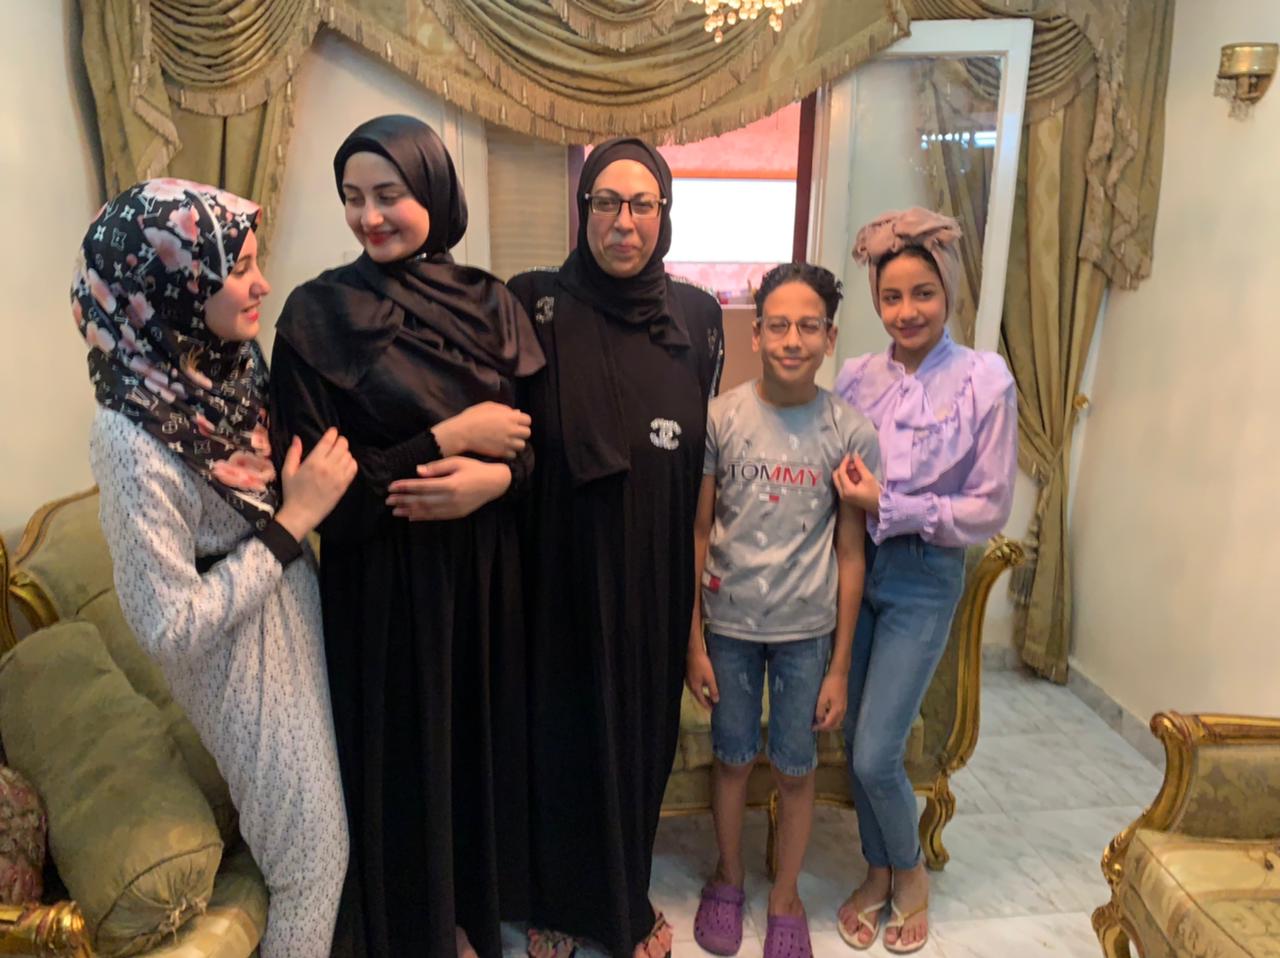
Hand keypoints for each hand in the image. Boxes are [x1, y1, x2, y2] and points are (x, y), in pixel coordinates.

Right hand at [275, 429, 357, 540]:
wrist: (302, 514)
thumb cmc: (292, 492)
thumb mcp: (288, 471)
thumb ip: (293, 453)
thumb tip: (297, 438)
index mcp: (313, 462)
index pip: (328, 441)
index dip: (332, 433)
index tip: (333, 431)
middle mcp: (328, 467)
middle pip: (342, 446)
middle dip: (340, 441)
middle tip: (336, 443)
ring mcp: (338, 476)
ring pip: (349, 456)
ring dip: (345, 452)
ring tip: (338, 455)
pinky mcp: (344, 485)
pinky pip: (354, 468)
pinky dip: (351, 463)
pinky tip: (344, 464)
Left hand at [386, 456, 510, 519]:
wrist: (495, 483)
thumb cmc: (474, 469)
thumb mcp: (457, 462)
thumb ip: (437, 467)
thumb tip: (418, 471)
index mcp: (450, 484)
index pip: (422, 486)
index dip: (405, 487)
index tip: (391, 487)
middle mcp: (451, 499)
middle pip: (421, 500)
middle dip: (403, 500)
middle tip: (388, 500)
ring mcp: (454, 508)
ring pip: (427, 511)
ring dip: (409, 511)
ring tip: (395, 510)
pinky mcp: (457, 514)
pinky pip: (436, 517)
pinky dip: (422, 517)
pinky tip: (411, 516)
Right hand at [432, 402, 531, 459]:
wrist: (461, 433)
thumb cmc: (472, 418)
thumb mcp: (487, 407)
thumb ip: (504, 409)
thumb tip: (517, 412)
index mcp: (509, 417)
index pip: (527, 420)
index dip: (522, 421)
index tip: (516, 423)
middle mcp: (511, 430)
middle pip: (527, 433)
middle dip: (521, 433)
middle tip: (512, 433)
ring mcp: (507, 442)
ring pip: (522, 445)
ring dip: (516, 443)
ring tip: (508, 442)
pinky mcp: (501, 452)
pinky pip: (513, 455)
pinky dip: (509, 452)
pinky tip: (502, 448)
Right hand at [685, 649, 719, 710]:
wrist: (693, 651)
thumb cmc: (701, 664)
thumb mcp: (710, 677)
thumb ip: (713, 689)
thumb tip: (716, 700)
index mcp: (695, 688)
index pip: (702, 701)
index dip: (708, 706)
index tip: (713, 711)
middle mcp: (691, 685)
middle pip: (699, 697)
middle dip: (706, 701)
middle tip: (714, 706)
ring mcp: (690, 680)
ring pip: (698, 691)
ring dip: (705, 694)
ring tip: (712, 697)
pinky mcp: (690, 674)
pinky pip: (697, 685)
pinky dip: (703, 688)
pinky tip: (707, 685)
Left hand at [813, 672, 847, 731]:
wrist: (840, 673)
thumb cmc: (829, 684)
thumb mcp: (822, 697)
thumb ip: (820, 710)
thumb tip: (819, 720)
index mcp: (837, 710)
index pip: (828, 724)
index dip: (820, 727)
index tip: (812, 728)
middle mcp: (842, 711)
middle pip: (834, 725)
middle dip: (825, 728)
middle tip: (816, 726)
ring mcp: (844, 707)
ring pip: (837, 721)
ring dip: (829, 724)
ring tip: (819, 721)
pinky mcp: (844, 703)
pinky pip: (839, 716)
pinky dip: (832, 719)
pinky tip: (826, 714)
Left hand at [833, 453, 879, 513]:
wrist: (879, 506)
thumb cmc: (875, 493)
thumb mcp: (868, 478)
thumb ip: (860, 466)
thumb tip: (854, 454)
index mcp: (847, 490)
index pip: (841, 473)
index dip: (844, 462)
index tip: (849, 455)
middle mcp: (842, 494)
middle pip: (835, 476)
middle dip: (842, 467)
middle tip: (851, 462)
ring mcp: (842, 496)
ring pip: (837, 480)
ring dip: (843, 471)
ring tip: (855, 467)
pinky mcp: (845, 496)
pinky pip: (841, 484)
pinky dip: (845, 477)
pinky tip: (854, 474)